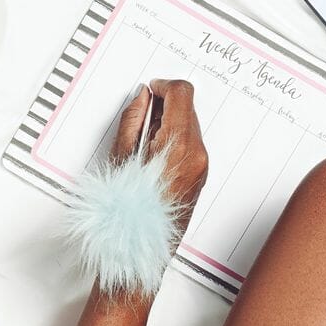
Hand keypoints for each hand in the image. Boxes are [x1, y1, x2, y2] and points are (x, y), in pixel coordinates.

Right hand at [111, 79, 207, 230]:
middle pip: (187, 108)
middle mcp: (197, 153)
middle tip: (143, 116)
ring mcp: (202, 164)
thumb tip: (143, 98)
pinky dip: (175, 138)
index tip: (153, 88)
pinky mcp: (201, 172)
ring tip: (146, 141)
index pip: (181, 94)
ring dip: (170, 122)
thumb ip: (134, 118)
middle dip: (165, 105)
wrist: (144, 240)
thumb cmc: (130, 207)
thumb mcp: (123, 154)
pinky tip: (155, 153)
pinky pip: (191, 142)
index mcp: (178, 144)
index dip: (165, 86)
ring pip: (189, 125)